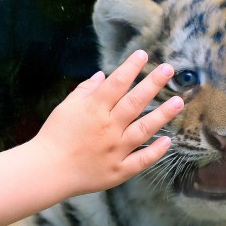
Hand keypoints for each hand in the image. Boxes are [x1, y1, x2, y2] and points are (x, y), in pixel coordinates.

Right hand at [33, 50, 182, 196]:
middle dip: (153, 83)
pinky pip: (141, 160)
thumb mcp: (65, 108)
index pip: (116, 83)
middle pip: (135, 102)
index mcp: (93, 109)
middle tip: (169, 69)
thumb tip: (101, 75)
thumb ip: (84, 91)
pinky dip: (156, 151)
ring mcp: (115, 150)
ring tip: (179, 101)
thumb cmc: (54, 136)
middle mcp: (108, 127)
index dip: (130, 67)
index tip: (143, 54)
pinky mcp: (118, 170)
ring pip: (144, 129)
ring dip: (163, 114)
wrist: (46, 171)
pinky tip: (169, 140)